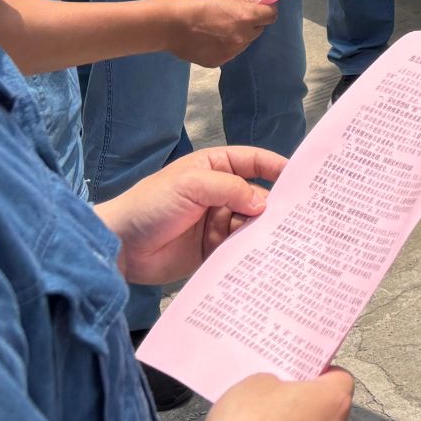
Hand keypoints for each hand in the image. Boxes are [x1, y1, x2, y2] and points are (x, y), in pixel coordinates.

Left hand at [95, 145, 285, 284]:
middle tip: (301, 218)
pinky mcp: (212, 250)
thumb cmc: (151, 205)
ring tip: (286, 242)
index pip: (253, 162)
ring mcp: (217, 223)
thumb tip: (264, 202)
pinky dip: (250, 252)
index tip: (302, 179)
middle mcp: (220, 194)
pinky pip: (238, 249)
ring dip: (263, 232)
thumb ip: (230, 189)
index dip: (277, 167)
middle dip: (274, 206)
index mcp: (214, 169)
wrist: (118, 247)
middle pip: (257, 197)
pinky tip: (265, 258)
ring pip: (250, 225)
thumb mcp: (191, 186)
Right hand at [157, 0, 275, 67]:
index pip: (271, 15)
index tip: (260, 8)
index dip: (267, 11)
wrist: (169, 26)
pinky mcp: (219, 62)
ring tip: (219, 28)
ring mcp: (231, 52)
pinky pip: (230, 52)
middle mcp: (242, 37)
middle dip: (251, 23)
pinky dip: (226, 46)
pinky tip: (210, 39)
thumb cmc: (195, 6)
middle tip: (234, 17)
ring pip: (244, 42)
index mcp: (245, 18)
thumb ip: (244, 2)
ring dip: (239, 36)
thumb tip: (260, 3)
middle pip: (257, 30)